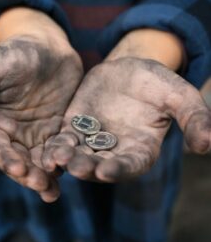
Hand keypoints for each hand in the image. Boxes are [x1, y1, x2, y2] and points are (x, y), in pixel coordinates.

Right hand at [0, 34, 82, 201]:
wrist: (47, 45)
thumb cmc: (13, 53)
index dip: (6, 160)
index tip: (18, 168)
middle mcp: (16, 134)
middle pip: (21, 161)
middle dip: (29, 175)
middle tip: (42, 185)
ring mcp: (40, 134)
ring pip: (42, 162)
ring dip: (47, 176)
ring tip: (54, 191)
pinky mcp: (61, 130)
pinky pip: (63, 149)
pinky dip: (67, 161)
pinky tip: (73, 169)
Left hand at [42, 57, 210, 181]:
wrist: (128, 71)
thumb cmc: (156, 83)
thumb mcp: (178, 95)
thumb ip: (193, 117)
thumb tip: (207, 145)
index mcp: (140, 149)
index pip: (131, 165)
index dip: (120, 169)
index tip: (107, 171)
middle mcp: (114, 151)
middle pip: (100, 165)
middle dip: (88, 167)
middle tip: (77, 167)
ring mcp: (92, 141)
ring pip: (78, 155)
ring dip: (68, 159)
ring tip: (57, 159)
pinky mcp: (74, 129)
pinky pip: (64, 140)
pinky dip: (56, 146)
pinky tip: (47, 150)